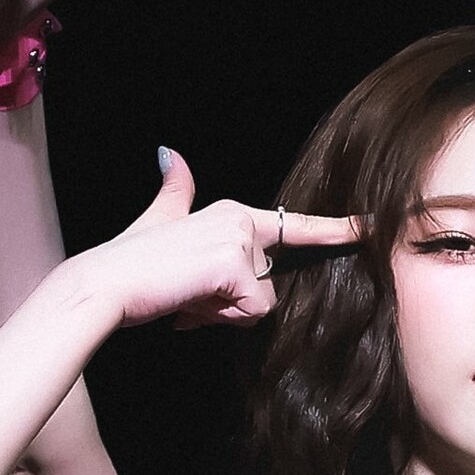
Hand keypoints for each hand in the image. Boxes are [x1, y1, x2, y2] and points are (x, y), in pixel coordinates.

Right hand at [74, 149, 358, 330]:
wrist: (103, 285)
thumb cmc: (132, 265)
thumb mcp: (159, 222)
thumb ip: (175, 192)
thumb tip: (170, 154)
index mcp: (230, 212)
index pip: (293, 224)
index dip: (335, 230)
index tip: (371, 227)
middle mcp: (239, 220)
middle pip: (270, 284)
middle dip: (235, 304)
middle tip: (192, 294)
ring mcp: (238, 241)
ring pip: (262, 302)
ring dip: (226, 314)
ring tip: (188, 299)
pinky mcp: (235, 266)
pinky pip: (252, 312)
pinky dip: (220, 319)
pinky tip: (190, 306)